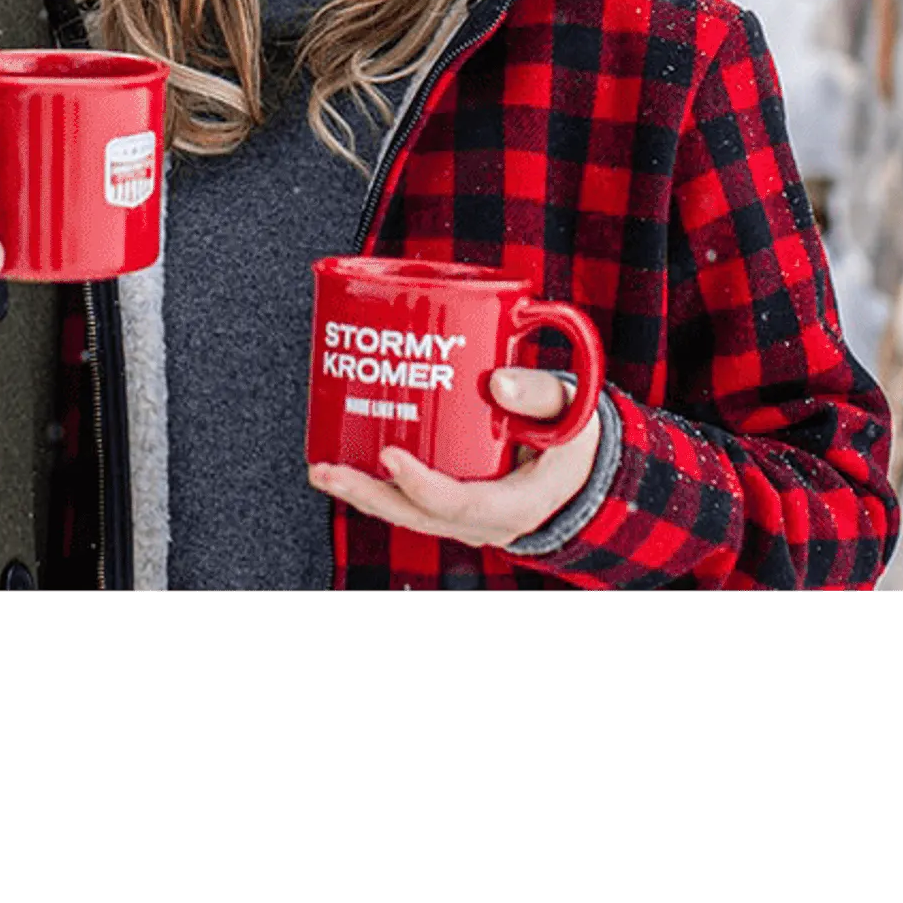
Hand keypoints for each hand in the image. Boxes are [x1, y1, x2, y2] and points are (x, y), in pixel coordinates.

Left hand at [309, 370, 602, 549]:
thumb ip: (539, 394)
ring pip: (406, 513)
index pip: (460, 506)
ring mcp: (464, 516)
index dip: (420, 485)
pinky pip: (409, 501)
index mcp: (516, 504)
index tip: (389, 454)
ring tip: (321, 468)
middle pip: (417, 517)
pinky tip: (346, 460)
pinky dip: (376, 485)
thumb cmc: (573, 435)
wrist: (582, 465)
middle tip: (326, 470)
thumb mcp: (570, 412)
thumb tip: (498, 381)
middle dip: (367, 495)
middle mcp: (484, 521)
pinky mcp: (452, 502)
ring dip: (361, 492)